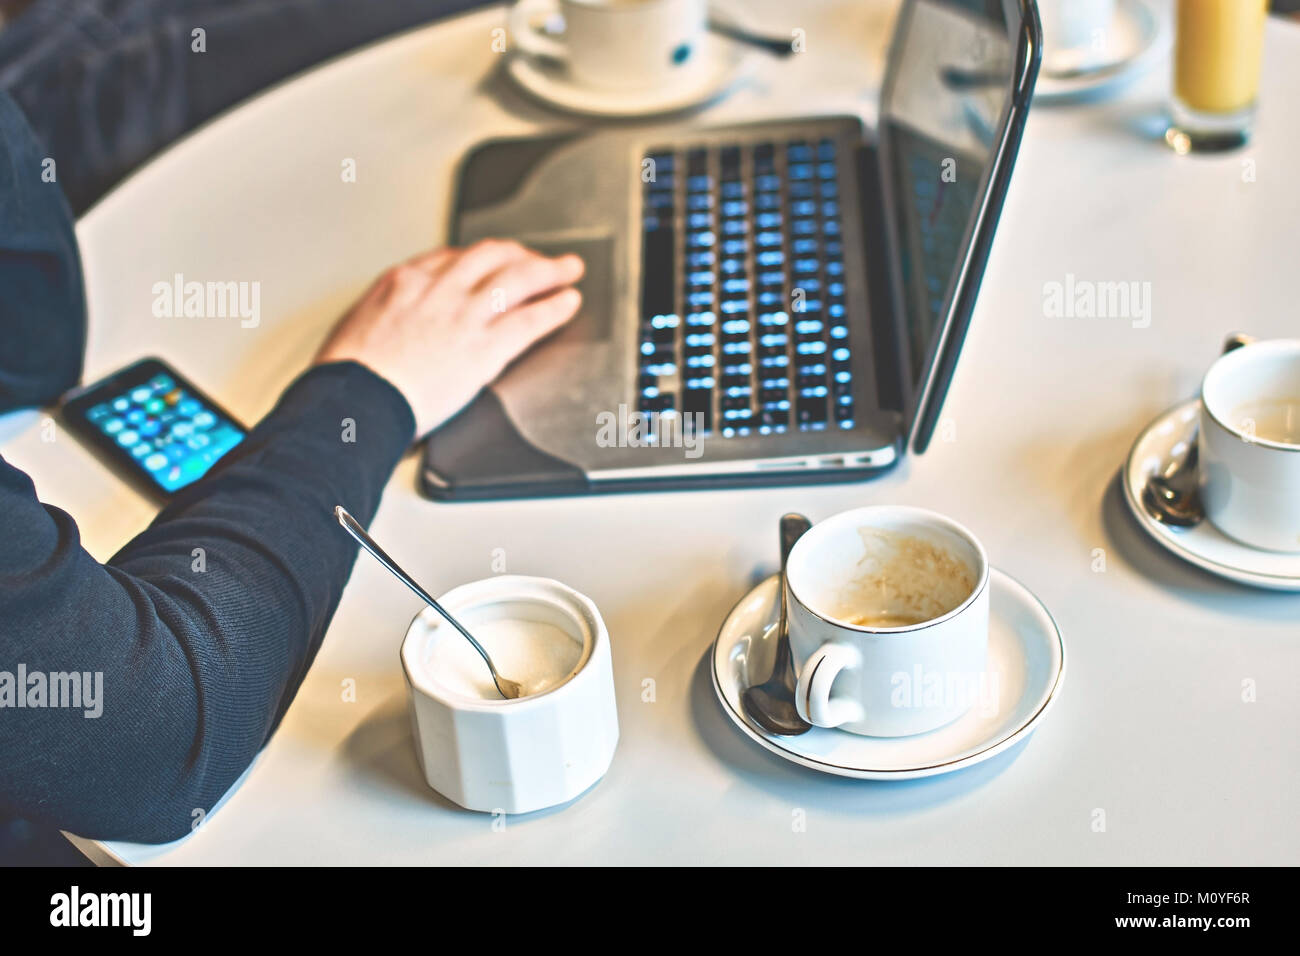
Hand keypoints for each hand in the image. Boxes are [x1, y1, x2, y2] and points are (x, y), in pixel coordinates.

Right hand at [315, 240, 583, 436]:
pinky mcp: (485, 347)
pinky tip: (568, 303)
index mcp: (405, 281)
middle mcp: (439, 289)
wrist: (355, 399)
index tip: (493, 261)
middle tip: (537, 259)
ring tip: (568, 270)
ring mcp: (465, 315)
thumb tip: (392, 323)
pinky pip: (531, 318)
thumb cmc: (347, 375)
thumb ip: (386, 315)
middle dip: (519, 254)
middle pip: (491, 256)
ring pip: (519, 278)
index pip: (452, 257)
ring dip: (549, 271)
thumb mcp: (357, 325)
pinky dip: (554, 308)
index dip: (480, 258)